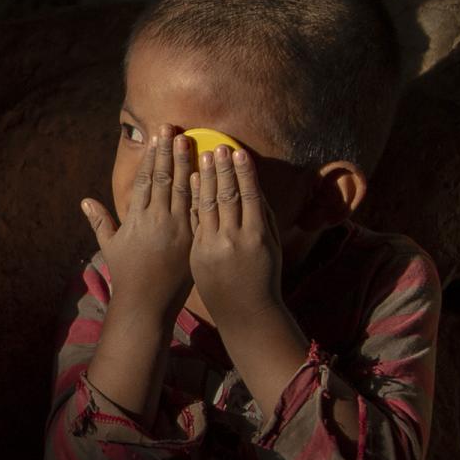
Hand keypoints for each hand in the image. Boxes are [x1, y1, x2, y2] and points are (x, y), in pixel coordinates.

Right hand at [79, 127, 195, 318]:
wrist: (147, 305)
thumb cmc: (127, 275)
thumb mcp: (110, 247)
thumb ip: (99, 221)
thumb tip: (85, 201)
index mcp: (136, 219)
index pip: (145, 179)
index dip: (150, 156)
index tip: (155, 137)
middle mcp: (157, 221)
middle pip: (164, 178)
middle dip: (169, 151)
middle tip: (173, 128)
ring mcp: (177, 230)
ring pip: (183, 189)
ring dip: (187, 163)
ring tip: (191, 141)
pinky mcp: (194, 241)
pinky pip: (200, 210)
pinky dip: (203, 190)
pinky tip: (207, 173)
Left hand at [187, 143, 284, 320]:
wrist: (244, 312)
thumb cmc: (264, 276)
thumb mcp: (272, 246)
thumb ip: (263, 216)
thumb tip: (253, 186)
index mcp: (256, 236)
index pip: (249, 195)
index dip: (243, 172)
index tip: (238, 151)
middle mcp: (233, 240)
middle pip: (226, 196)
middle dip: (220, 169)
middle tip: (216, 146)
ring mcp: (211, 248)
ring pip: (205, 205)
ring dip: (202, 177)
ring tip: (201, 155)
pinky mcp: (196, 254)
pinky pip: (193, 221)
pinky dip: (191, 199)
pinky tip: (188, 181)